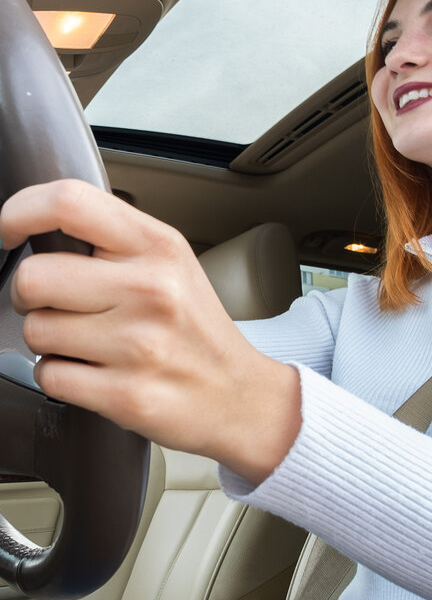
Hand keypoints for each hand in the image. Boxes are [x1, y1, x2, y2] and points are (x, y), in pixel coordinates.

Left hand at [0, 180, 300, 483]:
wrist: (240, 397)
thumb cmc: (197, 331)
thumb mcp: (172, 264)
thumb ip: (113, 240)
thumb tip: (38, 227)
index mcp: (159, 247)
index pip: (68, 203)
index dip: (19, 213)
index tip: (10, 232)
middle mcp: (151, 290)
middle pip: (34, 276)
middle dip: (31, 297)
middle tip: (56, 305)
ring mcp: (139, 345)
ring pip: (35, 331)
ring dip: (49, 342)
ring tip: (88, 345)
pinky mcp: (126, 395)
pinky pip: (49, 376)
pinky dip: (60, 378)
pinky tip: (94, 374)